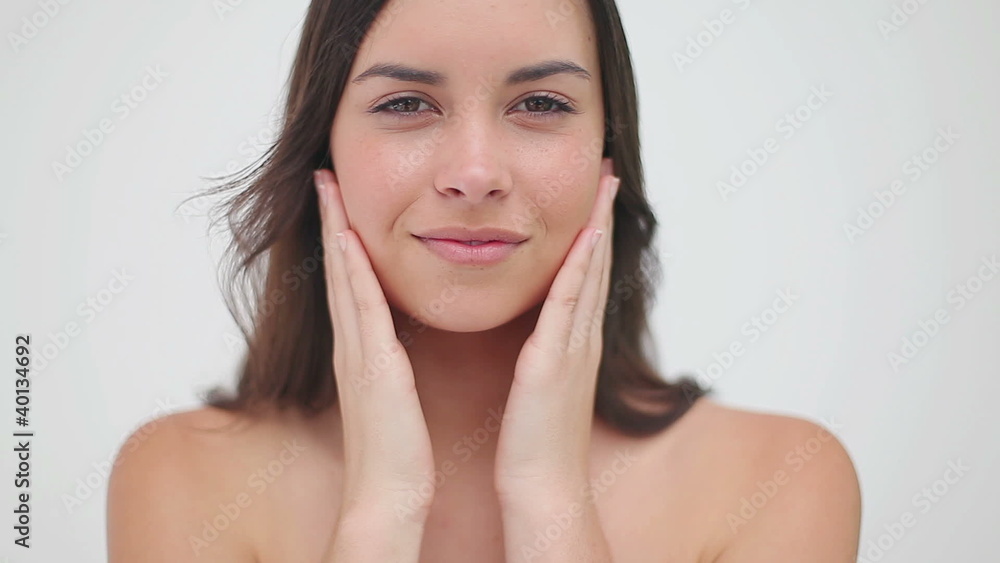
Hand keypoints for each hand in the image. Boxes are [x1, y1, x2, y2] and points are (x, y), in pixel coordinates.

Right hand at [313, 168, 436, 525]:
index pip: (349, 283)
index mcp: (361, 350)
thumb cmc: (395, 451)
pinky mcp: (372, 366)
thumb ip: (387, 365)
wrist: (389, 495)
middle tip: (323, 175)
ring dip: (334, 231)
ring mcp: (357, 353)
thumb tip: (391, 345)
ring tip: (329, 186)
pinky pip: (362, 308)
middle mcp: (352, 344)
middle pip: (336, 270)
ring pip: (343, 279)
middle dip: (329, 221)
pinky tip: (348, 238)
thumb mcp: (391, 394)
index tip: (340, 199)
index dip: (341, 239)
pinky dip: (351, 271)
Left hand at [494, 172, 618, 503]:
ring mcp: (572, 349)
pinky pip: (568, 306)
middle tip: (609, 171)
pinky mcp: (554, 363)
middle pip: (597, 265)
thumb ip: (544, 355)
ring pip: (590, 276)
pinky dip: (580, 270)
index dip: (593, 234)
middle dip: (603, 216)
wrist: (542, 487)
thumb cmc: (535, 443)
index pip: (586, 277)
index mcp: (573, 343)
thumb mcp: (540, 386)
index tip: (594, 195)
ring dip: (598, 227)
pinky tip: (585, 237)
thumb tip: (539, 336)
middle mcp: (581, 339)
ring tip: (604, 185)